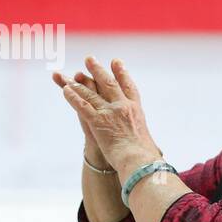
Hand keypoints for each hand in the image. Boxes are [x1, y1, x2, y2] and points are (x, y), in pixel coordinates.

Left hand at [56, 55, 160, 176]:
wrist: (139, 162)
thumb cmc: (146, 158)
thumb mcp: (148, 144)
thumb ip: (146, 142)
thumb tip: (156, 153)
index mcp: (136, 110)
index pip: (128, 87)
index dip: (122, 73)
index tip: (116, 62)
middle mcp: (123, 107)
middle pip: (108, 83)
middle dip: (98, 70)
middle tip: (89, 59)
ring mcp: (110, 113)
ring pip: (91, 94)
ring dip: (80, 83)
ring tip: (71, 75)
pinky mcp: (98, 122)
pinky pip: (82, 106)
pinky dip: (73, 97)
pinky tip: (65, 90)